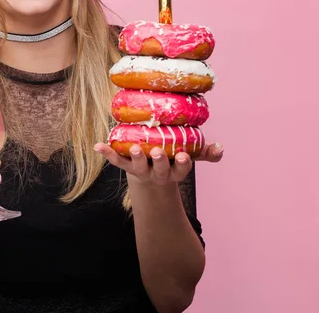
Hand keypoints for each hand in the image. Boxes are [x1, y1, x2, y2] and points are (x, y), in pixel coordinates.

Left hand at [93, 142, 223, 185]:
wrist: (151, 173)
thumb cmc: (173, 159)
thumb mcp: (190, 156)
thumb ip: (205, 152)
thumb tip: (220, 148)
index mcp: (175, 170)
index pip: (182, 168)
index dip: (183, 163)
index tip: (185, 155)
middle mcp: (158, 173)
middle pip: (161, 170)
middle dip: (160, 161)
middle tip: (158, 152)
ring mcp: (141, 170)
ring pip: (138, 167)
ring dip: (136, 157)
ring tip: (134, 148)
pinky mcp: (126, 166)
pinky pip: (116, 160)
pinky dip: (107, 153)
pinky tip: (98, 145)